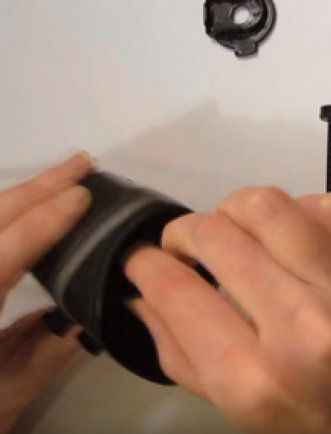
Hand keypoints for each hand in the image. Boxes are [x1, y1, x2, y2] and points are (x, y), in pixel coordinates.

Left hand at [0, 153, 92, 431]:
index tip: (84, 195)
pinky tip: (29, 205)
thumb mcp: (10, 391)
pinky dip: (3, 212)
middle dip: (36, 187)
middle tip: (83, 164)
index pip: (4, 250)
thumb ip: (51, 348)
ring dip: (21, 193)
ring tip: (64, 176)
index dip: (46, 221)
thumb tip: (92, 309)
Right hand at [125, 188, 330, 433]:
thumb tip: (142, 289)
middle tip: (186, 248)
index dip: (144, 264)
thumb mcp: (236, 411)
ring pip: (267, 205)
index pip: (175, 289)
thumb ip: (178, 351)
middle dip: (183, 233)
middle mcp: (303, 324)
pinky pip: (324, 204)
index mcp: (255, 376)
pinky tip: (288, 238)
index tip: (143, 260)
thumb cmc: (318, 428)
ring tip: (234, 234)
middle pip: (215, 235)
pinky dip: (294, 212)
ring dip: (233, 211)